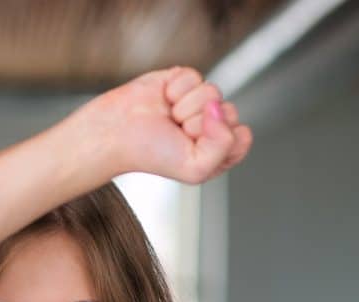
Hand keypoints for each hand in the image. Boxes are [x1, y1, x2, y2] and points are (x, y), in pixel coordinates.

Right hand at [67, 66, 251, 184]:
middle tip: (177, 133)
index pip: (241, 137)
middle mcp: (209, 126)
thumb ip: (225, 147)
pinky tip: (163, 100)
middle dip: (201, 123)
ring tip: (168, 117)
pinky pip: (194, 75)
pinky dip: (176, 88)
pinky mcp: (183, 81)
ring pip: (212, 91)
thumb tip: (220, 109)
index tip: (194, 147)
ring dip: (186, 106)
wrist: (116, 133)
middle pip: (230, 112)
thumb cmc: (150, 155)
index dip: (221, 140)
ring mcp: (197, 102)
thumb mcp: (196, 169)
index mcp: (216, 151)